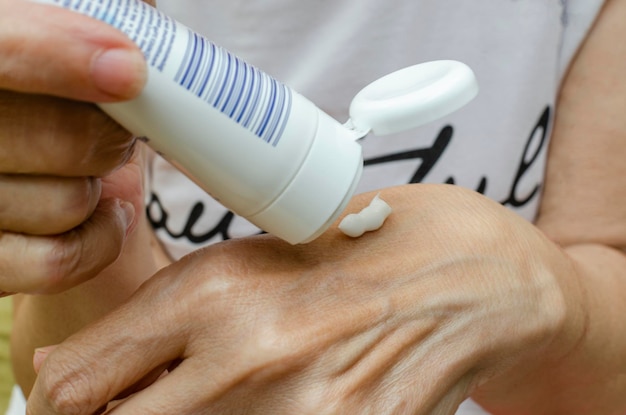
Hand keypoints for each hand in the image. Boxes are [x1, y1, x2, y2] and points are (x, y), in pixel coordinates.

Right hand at [0, 0, 147, 293]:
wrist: (20, 168)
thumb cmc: (39, 104)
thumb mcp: (38, 40)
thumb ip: (73, 21)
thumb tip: (133, 28)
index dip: (59, 56)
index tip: (130, 70)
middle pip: (66, 139)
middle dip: (112, 136)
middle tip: (115, 130)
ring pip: (69, 203)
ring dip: (99, 188)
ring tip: (87, 171)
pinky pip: (59, 261)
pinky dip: (100, 240)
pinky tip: (104, 214)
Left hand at [27, 185, 583, 413]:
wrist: (466, 275)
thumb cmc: (354, 251)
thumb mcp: (244, 261)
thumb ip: (158, 322)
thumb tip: (71, 377)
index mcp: (212, 291)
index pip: (76, 384)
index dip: (72, 396)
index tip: (89, 394)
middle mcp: (248, 357)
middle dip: (130, 410)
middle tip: (170, 390)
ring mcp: (302, 411)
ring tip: (247, 382)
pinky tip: (287, 394)